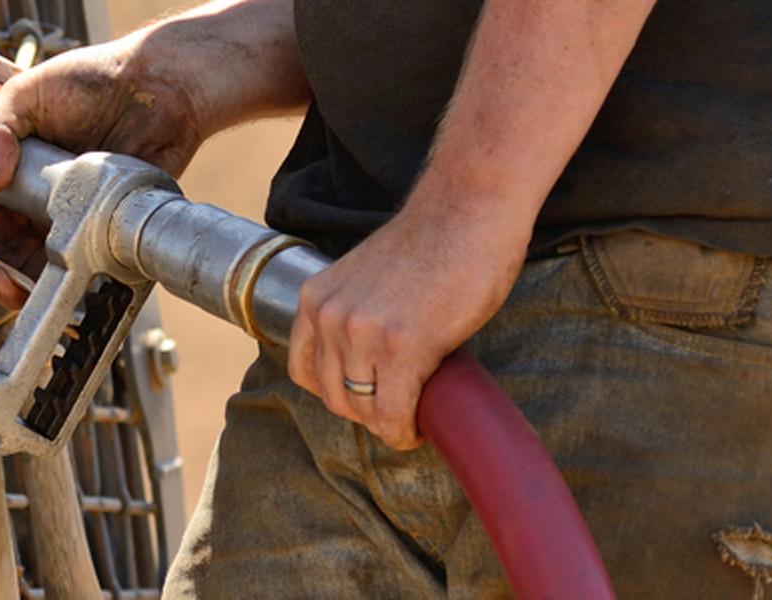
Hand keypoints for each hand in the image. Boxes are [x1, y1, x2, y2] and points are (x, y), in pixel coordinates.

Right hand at [0, 37, 211, 306]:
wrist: (156, 83)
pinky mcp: (113, 229)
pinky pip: (88, 268)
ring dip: (16, 288)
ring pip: (44, 273)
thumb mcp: (26, 92)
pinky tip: (44, 281)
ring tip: (1, 282)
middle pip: (10, 260)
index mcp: (21, 180)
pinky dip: (65, 285)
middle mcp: (49, 207)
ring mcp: (81, 221)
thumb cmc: (95, 80)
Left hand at [286, 205, 527, 449]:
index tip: (361, 397)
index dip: (333, 392)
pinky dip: (403, 431)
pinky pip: (394, 412)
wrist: (467, 211)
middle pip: (333, 395)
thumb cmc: (431, 241)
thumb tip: (365, 358)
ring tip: (409, 421)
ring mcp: (363, 334)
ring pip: (363, 408)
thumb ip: (354, 311)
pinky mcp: (403, 348)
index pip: (304, 370)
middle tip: (394, 412)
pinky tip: (416, 430)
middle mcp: (330, 317)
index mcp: (315, 298)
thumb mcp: (365, 277)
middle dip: (363, 412)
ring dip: (387, 424)